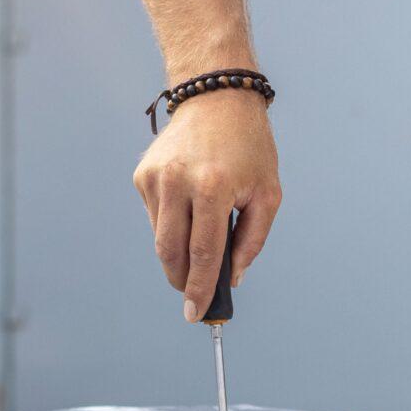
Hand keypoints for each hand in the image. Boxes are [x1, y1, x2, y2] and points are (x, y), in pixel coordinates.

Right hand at [133, 91, 281, 320]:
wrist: (218, 97)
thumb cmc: (248, 146)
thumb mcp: (268, 193)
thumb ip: (251, 240)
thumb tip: (230, 277)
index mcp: (212, 188)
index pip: (202, 253)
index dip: (199, 288)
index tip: (196, 313)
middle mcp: (177, 182)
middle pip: (171, 253)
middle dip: (182, 280)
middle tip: (194, 294)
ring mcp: (155, 178)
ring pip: (161, 238)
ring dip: (178, 253)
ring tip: (200, 245)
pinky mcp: (143, 175)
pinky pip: (156, 216)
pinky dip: (173, 226)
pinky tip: (190, 209)